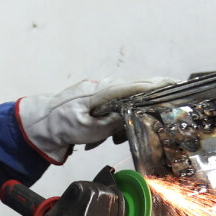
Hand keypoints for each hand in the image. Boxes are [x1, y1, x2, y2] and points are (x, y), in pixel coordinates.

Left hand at [17, 77, 176, 162]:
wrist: (42, 123)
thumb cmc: (62, 125)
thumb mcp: (88, 130)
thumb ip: (111, 123)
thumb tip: (131, 117)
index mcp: (101, 92)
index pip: (134, 86)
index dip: (155, 86)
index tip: (173, 85)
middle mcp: (103, 86)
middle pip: (136, 85)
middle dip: (153, 91)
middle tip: (173, 91)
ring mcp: (101, 89)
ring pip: (128, 95)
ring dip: (133, 108)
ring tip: (123, 125)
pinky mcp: (100, 96)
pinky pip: (119, 100)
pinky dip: (121, 114)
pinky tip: (111, 130)